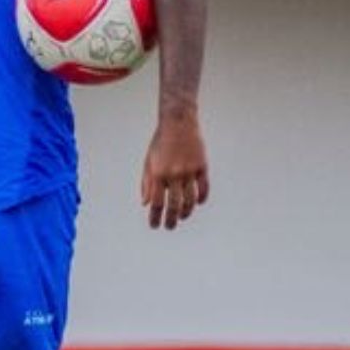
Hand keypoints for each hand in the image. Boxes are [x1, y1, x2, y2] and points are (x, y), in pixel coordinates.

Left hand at [141, 113, 208, 229]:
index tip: (154, 226)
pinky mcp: (202, 166)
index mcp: (158, 174)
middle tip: (169, 227)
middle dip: (171, 220)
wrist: (178, 122)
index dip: (155, 217)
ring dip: (186, 212)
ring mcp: (189, 171)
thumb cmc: (160, 143)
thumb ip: (147, 184)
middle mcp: (174, 174)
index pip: (156, 202)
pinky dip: (201, 199)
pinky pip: (204, 188)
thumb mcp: (148, 162)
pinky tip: (197, 203)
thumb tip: (146, 204)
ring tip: (182, 217)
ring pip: (191, 200)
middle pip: (174, 205)